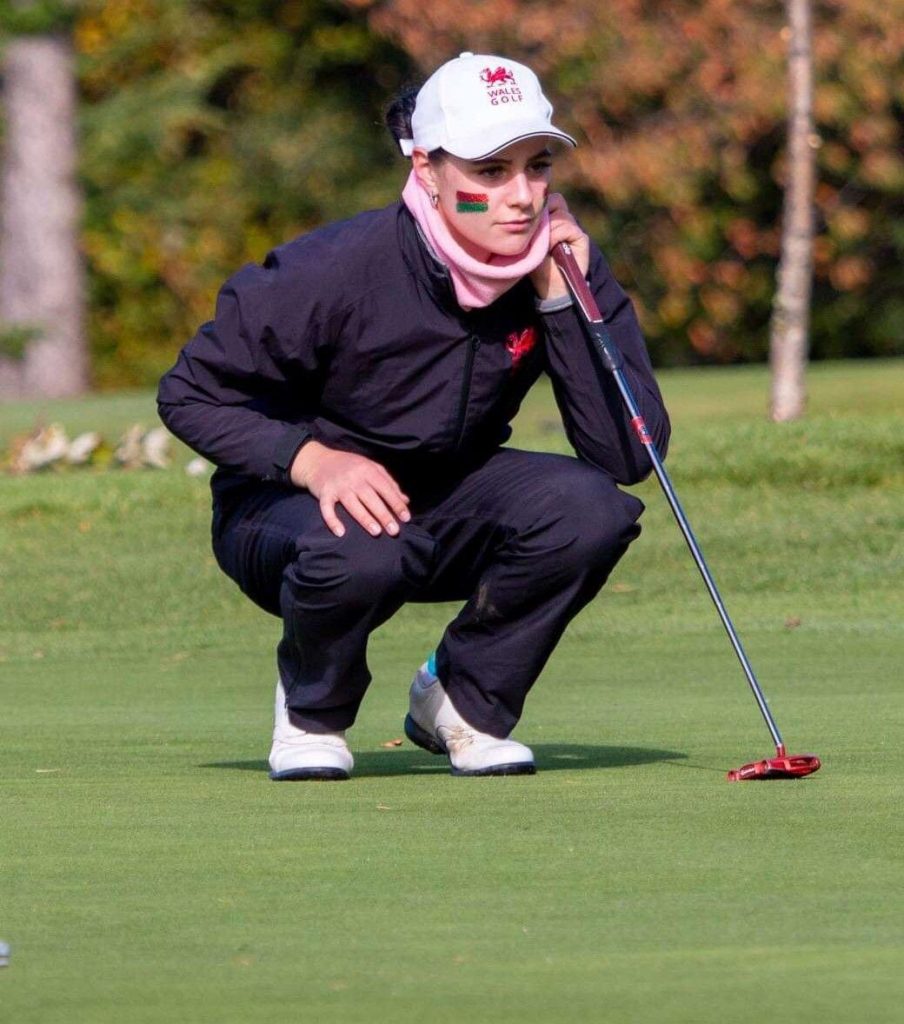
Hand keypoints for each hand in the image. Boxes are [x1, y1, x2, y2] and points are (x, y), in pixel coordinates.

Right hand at [290, 441, 410, 538]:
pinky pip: (327, 508)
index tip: (406, 518)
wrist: (318, 460)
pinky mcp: (324, 493)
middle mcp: (354, 477)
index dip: (396, 503)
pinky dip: (332, 520)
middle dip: (383, 514)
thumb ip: (389, 483)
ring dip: (365, 518)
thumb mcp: (371, 468)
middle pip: (371, 498)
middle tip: (395, 530)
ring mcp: (338, 485)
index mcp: (368, 470)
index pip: (386, 488)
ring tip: (376, 532)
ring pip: (353, 504)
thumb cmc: (349, 465)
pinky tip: (340, 532)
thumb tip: (405, 500)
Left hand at [530, 193, 590, 300]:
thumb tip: (529, 208)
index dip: (539, 206)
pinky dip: (556, 235)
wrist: (551, 288)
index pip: (549, 199)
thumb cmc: (538, 267)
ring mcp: (574, 229)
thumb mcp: (531, 243)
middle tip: (536, 233)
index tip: (528, 221)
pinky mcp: (581, 238)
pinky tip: (550, 247)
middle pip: (556, 201)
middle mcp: (565, 222)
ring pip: (561, 215)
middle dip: (543, 214)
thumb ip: (534, 225)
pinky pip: (568, 227)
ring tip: (542, 245)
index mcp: (552, 220)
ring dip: (548, 229)